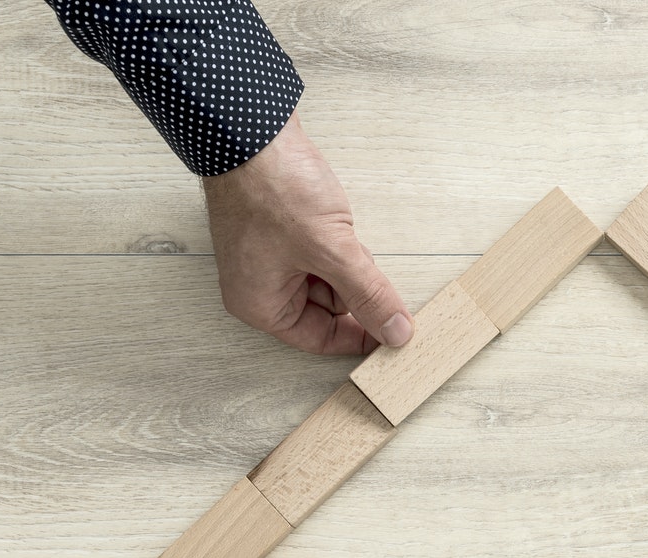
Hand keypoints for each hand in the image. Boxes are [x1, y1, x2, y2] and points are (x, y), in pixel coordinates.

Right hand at [201, 113, 410, 354]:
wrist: (251, 129)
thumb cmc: (273, 189)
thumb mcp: (331, 251)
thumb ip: (369, 295)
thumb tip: (396, 331)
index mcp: (260, 305)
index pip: (320, 339)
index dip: (360, 335)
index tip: (394, 329)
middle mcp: (259, 286)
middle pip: (325, 307)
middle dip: (350, 285)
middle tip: (359, 259)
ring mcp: (267, 256)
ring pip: (326, 276)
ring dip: (345, 259)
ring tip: (336, 229)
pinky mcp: (277, 230)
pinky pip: (318, 250)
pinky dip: (335, 240)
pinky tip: (334, 218)